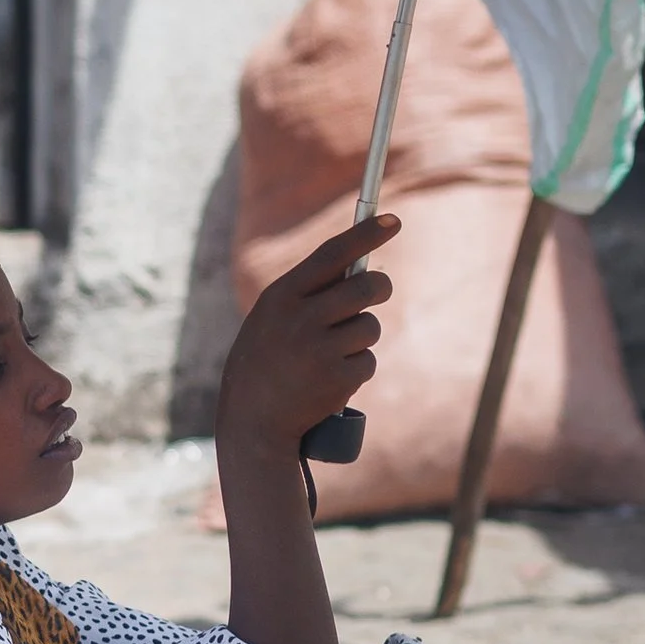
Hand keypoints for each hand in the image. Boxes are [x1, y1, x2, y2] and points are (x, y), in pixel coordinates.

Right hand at [220, 217, 399, 461]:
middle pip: (365, 286)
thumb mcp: (272, 320)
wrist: (251, 422)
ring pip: (370, 326)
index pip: (332, 254)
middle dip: (379, 286)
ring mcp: (319, 350)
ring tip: (335, 353)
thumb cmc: (264, 363)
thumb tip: (360, 265)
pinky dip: (357, 369)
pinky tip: (332, 380)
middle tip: (379, 289)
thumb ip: (309, 294)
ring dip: (363, 336)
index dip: (366, 234)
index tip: (393, 221)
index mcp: (280, 297)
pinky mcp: (337, 379)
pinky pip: (368, 361)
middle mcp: (299, 319)